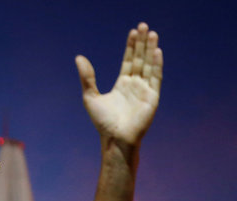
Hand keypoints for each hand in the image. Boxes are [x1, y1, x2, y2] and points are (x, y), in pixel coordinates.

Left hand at [76, 23, 161, 147]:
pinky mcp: (152, 98)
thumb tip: (79, 57)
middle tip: (144, 26)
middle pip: (140, 59)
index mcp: (123, 84)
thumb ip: (87, 77)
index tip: (133, 32)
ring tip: (152, 34)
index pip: (129, 60)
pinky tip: (157, 51)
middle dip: (142, 43)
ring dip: (151, 49)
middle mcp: (135, 85)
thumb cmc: (103, 123)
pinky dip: (156, 64)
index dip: (131, 46)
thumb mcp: (90, 97)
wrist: (116, 138)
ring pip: (148, 65)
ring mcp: (145, 91)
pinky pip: (155, 78)